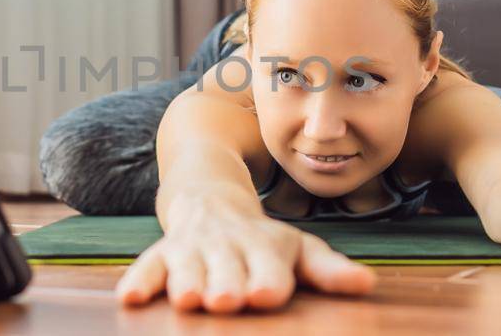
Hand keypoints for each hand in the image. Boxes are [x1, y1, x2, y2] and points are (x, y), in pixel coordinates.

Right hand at [115, 204, 374, 312]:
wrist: (211, 201)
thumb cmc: (263, 241)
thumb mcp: (298, 250)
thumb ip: (328, 270)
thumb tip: (367, 284)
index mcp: (265, 247)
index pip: (268, 265)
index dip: (267, 278)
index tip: (267, 293)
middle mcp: (228, 247)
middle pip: (225, 268)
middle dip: (225, 282)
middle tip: (226, 299)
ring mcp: (193, 249)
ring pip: (186, 266)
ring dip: (186, 280)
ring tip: (188, 298)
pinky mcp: (163, 253)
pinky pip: (148, 264)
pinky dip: (140, 280)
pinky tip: (132, 298)